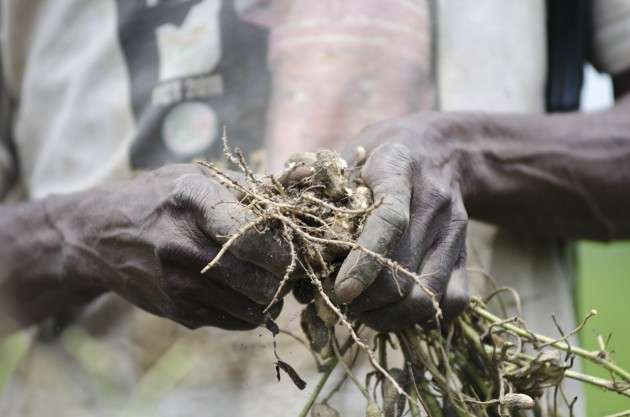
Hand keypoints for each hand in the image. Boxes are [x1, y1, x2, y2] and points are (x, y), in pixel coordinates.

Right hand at [46, 164, 293, 329]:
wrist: (100, 237)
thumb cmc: (159, 200)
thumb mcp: (195, 178)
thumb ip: (249, 185)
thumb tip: (301, 181)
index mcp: (191, 202)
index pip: (254, 236)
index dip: (286, 244)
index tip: (298, 240)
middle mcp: (183, 247)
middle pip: (263, 279)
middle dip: (289, 273)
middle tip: (294, 261)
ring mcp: (180, 286)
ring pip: (257, 306)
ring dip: (276, 294)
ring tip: (272, 274)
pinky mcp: (180, 312)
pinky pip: (239, 320)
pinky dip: (256, 308)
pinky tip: (249, 288)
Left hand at [334, 113, 470, 331]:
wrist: (439, 149)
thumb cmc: (378, 157)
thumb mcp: (347, 159)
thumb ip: (318, 194)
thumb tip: (291, 246)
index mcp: (398, 171)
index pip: (389, 221)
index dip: (363, 263)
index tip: (341, 292)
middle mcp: (433, 204)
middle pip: (402, 272)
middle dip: (365, 301)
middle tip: (340, 300)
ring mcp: (454, 231)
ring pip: (425, 296)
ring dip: (388, 316)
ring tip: (364, 310)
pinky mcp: (466, 252)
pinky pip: (453, 301)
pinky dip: (420, 317)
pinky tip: (395, 308)